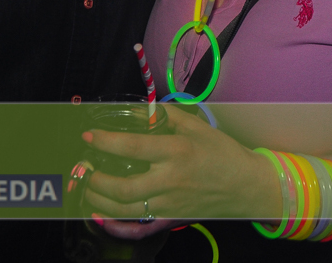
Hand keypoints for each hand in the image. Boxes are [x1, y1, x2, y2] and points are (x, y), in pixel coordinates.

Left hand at [83, 104, 279, 228]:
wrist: (245, 186)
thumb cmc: (223, 152)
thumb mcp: (199, 127)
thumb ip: (170, 118)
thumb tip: (144, 111)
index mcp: (177, 151)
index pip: (134, 146)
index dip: (107, 141)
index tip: (89, 136)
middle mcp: (170, 179)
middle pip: (123, 187)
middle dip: (96, 180)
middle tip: (85, 168)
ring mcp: (168, 202)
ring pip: (124, 208)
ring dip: (99, 200)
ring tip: (88, 188)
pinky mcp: (169, 217)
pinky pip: (134, 221)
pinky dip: (114, 217)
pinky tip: (103, 208)